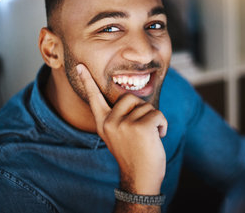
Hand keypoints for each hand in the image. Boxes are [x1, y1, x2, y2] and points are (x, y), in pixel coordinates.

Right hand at [77, 64, 167, 194]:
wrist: (141, 178)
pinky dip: (163, 125)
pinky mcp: (140, 127)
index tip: (81, 66)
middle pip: (130, 97)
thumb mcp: (119, 135)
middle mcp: (110, 122)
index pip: (94, 98)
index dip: (87, 82)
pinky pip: (157, 114)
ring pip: (147, 106)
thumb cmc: (134, 155)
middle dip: (142, 110)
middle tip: (143, 129)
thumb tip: (130, 99)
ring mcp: (124, 124)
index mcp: (103, 123)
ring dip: (154, 120)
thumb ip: (119, 118)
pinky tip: (158, 137)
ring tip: (150, 137)